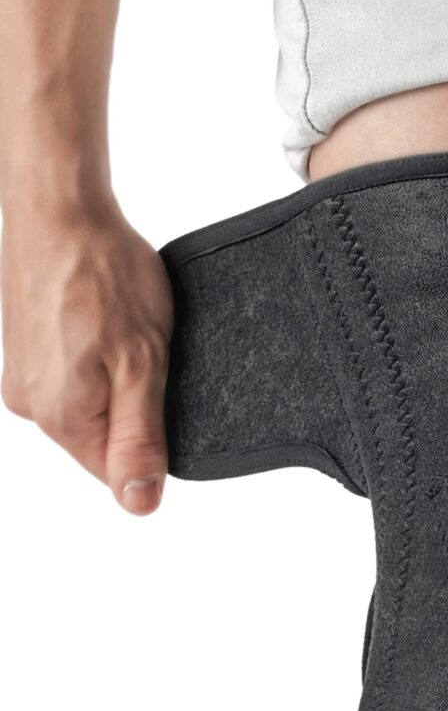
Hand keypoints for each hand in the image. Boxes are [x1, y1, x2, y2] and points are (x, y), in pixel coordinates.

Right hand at [1, 197, 172, 513]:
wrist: (61, 207)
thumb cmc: (104, 275)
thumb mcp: (143, 364)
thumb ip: (140, 438)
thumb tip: (138, 503)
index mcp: (60, 416)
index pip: (116, 469)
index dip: (153, 438)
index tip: (163, 390)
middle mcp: (30, 403)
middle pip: (102, 437)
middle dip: (137, 405)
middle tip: (150, 353)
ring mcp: (22, 373)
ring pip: (90, 403)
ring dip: (119, 378)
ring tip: (128, 331)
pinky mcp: (26, 347)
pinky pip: (74, 374)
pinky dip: (100, 357)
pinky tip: (109, 323)